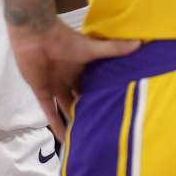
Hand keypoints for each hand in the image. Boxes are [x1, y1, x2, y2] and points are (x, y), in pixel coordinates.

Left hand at [9, 21, 139, 137]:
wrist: (36, 34)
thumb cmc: (64, 40)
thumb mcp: (92, 48)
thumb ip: (114, 49)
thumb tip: (138, 43)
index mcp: (81, 70)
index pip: (93, 87)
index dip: (101, 98)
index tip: (114, 112)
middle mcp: (69, 80)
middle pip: (79, 100)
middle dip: (88, 113)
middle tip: (101, 131)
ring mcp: (55, 86)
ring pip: (65, 109)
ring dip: (72, 122)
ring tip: (84, 141)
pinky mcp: (42, 91)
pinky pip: (49, 112)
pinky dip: (56, 125)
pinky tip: (64, 140)